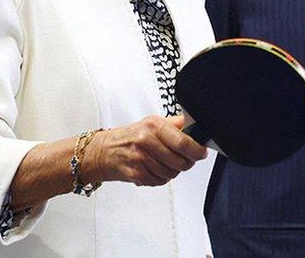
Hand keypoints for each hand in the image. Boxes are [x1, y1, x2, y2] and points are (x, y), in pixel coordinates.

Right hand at [86, 115, 207, 186]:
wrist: (102, 151)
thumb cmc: (129, 136)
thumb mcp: (151, 122)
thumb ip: (174, 124)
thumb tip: (195, 125)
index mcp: (154, 126)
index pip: (184, 142)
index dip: (197, 150)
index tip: (201, 152)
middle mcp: (147, 141)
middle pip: (181, 161)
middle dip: (187, 163)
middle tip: (185, 159)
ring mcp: (141, 159)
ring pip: (172, 173)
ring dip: (173, 171)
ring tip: (165, 163)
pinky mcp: (136, 174)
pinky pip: (160, 181)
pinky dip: (161, 178)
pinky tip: (154, 170)